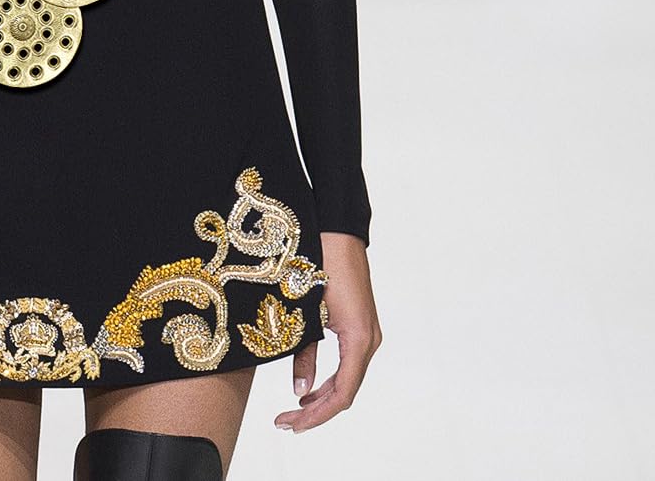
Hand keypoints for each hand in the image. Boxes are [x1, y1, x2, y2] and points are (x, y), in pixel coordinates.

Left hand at [274, 230, 380, 432]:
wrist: (338, 230)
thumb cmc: (320, 263)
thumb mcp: (306, 310)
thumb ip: (303, 352)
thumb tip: (300, 392)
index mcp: (359, 338)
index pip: (342, 393)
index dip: (317, 414)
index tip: (291, 424)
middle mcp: (369, 340)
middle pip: (346, 391)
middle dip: (316, 411)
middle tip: (285, 423)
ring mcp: (367, 333)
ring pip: (347, 379)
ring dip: (322, 397)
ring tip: (293, 411)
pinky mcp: (360, 326)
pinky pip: (348, 363)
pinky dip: (330, 379)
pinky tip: (309, 386)